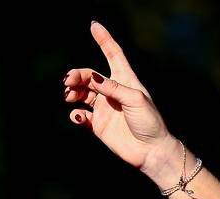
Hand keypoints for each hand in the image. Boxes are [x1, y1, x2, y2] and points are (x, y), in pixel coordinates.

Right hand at [62, 21, 177, 173]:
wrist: (151, 151)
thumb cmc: (149, 122)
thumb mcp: (135, 99)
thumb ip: (113, 88)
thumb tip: (93, 78)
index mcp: (125, 80)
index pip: (113, 54)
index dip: (104, 40)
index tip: (94, 25)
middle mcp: (112, 92)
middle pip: (89, 75)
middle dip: (77, 75)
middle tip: (68, 82)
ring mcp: (104, 108)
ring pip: (82, 93)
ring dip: (73, 92)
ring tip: (69, 96)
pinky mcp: (98, 125)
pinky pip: (81, 116)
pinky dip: (76, 115)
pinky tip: (78, 116)